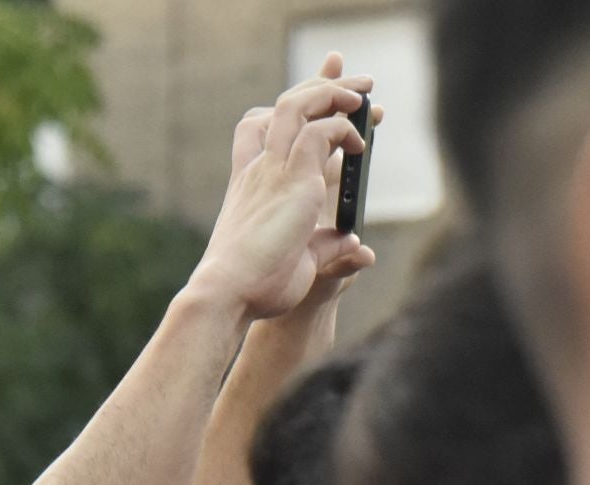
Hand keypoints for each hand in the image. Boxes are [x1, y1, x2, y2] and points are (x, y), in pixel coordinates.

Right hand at [189, 54, 373, 319]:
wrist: (227, 294)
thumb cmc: (254, 286)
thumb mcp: (299, 260)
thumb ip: (326, 248)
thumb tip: (356, 246)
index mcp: (252, 185)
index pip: (264, 128)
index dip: (292, 109)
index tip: (320, 103)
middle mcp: (258, 170)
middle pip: (284, 107)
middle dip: (320, 87)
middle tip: (354, 86)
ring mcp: (272, 170)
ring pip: (299, 105)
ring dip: (333, 93)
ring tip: (363, 95)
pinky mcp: (292, 179)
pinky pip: (320, 133)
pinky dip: (343, 128)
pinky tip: (359, 144)